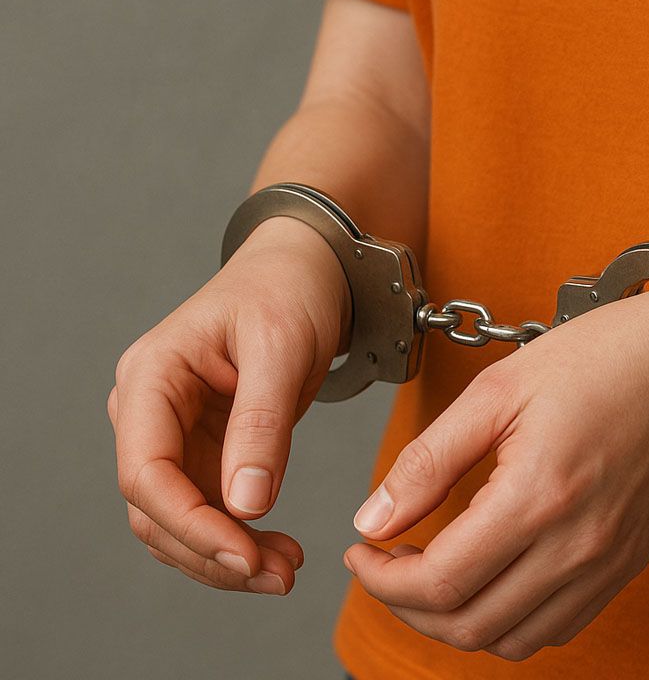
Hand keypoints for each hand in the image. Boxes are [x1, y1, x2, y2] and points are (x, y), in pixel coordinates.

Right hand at [109, 216, 349, 593]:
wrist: (306, 269)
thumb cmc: (289, 291)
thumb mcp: (283, 348)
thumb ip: (261, 424)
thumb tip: (245, 504)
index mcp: (152, 376)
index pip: (146, 471)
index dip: (190, 524)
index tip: (245, 556)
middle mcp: (149, 410)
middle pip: (155, 507)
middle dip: (212, 551)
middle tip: (279, 576)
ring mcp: (173, 433)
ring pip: (177, 519)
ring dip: (225, 554)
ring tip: (285, 570)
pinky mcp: (203, 448)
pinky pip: (207, 508)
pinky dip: (238, 537)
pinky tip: (277, 551)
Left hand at [344, 284, 648, 659]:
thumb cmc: (601, 359)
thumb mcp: (497, 391)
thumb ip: (428, 462)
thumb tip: (374, 518)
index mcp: (539, 496)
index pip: (440, 583)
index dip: (381, 580)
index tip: (361, 552)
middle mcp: (578, 546)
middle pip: (469, 626)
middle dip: (407, 607)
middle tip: (387, 564)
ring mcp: (608, 563)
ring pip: (512, 639)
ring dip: (456, 621)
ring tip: (433, 572)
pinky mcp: (627, 565)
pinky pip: (558, 627)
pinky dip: (509, 620)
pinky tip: (490, 576)